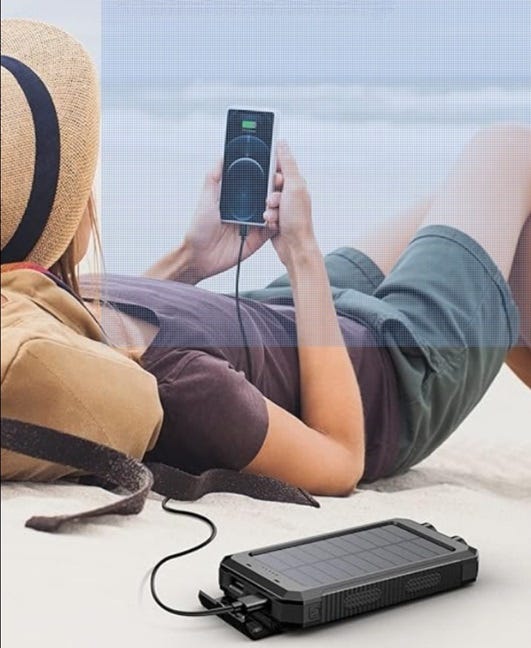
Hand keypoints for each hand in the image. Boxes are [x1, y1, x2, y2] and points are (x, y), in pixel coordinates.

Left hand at [183, 159, 282, 279]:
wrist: (199, 256)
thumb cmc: (198, 229)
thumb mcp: (206, 199)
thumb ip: (214, 178)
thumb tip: (222, 156)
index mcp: (235, 198)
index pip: (254, 183)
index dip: (264, 176)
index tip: (273, 167)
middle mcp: (246, 210)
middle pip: (266, 196)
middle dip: (275, 189)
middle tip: (278, 183)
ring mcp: (253, 224)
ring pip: (272, 211)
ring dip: (276, 206)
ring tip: (274, 202)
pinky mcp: (258, 238)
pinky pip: (271, 229)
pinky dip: (276, 224)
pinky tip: (275, 218)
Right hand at [262, 141, 316, 266]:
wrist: (294, 247)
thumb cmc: (298, 220)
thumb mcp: (294, 186)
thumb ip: (287, 164)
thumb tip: (282, 143)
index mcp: (296, 182)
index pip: (278, 166)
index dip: (270, 170)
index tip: (266, 174)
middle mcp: (290, 193)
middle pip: (268, 183)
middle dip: (267, 193)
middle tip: (274, 201)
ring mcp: (282, 207)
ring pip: (264, 199)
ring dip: (267, 207)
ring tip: (274, 215)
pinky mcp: (275, 218)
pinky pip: (263, 212)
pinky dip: (266, 217)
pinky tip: (273, 223)